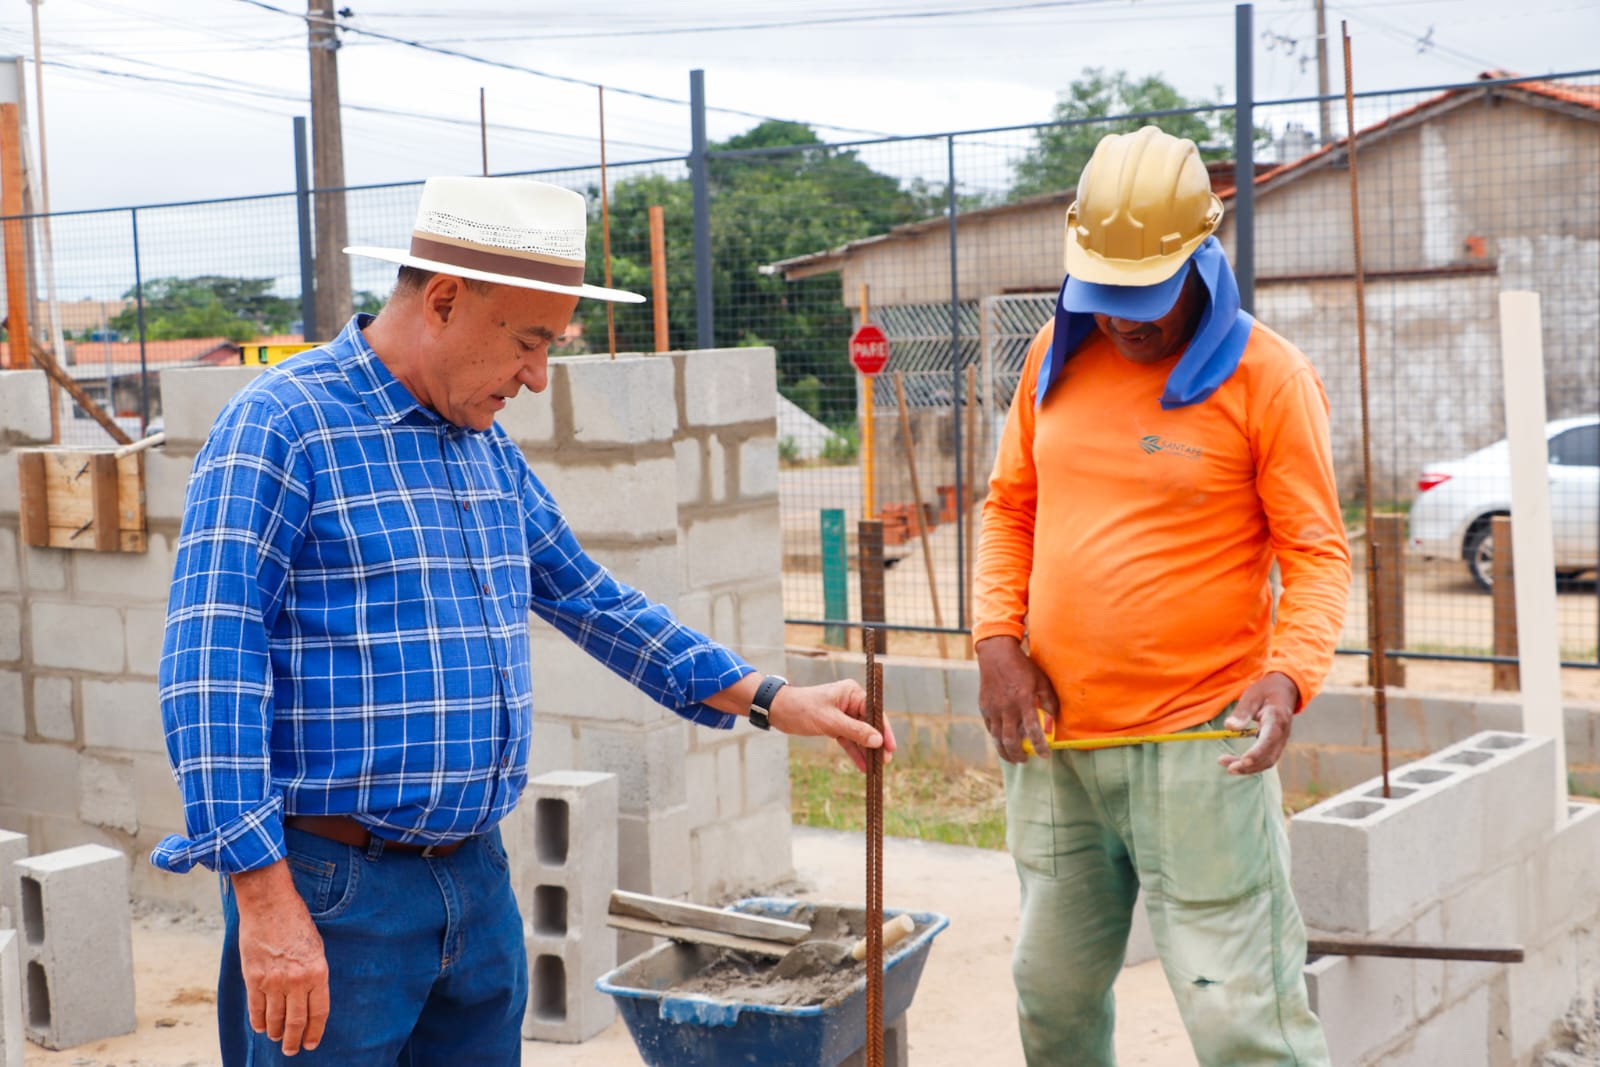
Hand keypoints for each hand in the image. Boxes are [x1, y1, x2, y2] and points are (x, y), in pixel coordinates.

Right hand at [231, 861, 329, 1055]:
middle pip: (296, 1020)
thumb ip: (312, 974)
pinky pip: (256, 1008)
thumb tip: (309, 998)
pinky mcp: (254, 978)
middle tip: (292, 1050)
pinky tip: (262, 1028)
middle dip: (294, 1040)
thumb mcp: (315, 947)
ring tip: (278, 1039)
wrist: (269, 904)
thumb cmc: (295, 922)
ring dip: (277, 1033)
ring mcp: (274, 980)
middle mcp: (297, 980)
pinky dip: (259, 1022)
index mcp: (318, 971)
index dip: (315, 1031)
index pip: (319, 1012)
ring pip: (275, 1018)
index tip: (311, 1043)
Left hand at [770, 679, 896, 772]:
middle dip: (876, 743)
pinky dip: (854, 752)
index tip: (891, 747)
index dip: (884, 730)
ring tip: (876, 767)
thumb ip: (855, 730)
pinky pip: (849, 740)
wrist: (778, 711)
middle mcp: (850, 702)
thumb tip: (878, 740)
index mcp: (852, 693)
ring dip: (866, 750)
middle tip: (885, 762)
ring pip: (860, 735)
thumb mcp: (830, 721)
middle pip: (869, 725)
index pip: (875, 712)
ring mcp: (843, 714)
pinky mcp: (835, 725)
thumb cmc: (802, 709)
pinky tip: (863, 766)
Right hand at [976, 636, 1057, 762]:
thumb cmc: (1023, 667)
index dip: (1040, 746)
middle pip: (1010, 741)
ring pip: (997, 739)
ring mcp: (993, 709)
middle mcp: (1007, 708)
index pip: (1033, 730)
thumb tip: (1054, 720)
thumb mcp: (1041, 681)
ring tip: (1013, 758)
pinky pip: (990, 729)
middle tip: (1025, 760)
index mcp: (1024, 701)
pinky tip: (1003, 742)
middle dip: (1019, 755)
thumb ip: (1049, 701)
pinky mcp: (984, 708)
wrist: (996, 655)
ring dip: (1005, 752)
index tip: (1045, 755)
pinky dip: (997, 739)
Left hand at [1218, 671, 1298, 775]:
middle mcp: (1282, 734)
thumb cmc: (1265, 691)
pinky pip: (1267, 759)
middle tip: (1228, 768)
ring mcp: (1281, 741)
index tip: (1243, 760)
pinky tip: (1237, 763)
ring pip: (1268, 761)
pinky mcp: (1277, 745)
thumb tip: (1229, 727)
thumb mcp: (1252, 695)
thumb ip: (1242, 712)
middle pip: (1268, 756)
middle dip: (1250, 766)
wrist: (1284, 690)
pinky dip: (1253, 765)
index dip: (1257, 752)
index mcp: (1277, 719)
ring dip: (1249, 768)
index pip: (1269, 739)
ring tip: (1228, 767)